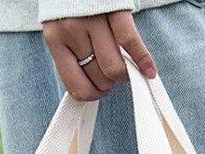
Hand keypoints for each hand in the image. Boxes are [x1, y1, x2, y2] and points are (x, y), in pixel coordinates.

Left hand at [42, 12, 156, 101]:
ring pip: (114, 68)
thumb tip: (94, 89)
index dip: (93, 94)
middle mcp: (72, 31)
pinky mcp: (114, 9)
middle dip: (110, 81)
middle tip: (111, 71)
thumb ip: (71, 56)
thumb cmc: (69, 7)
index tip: (100, 89)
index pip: (78, 87)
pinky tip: (149, 72)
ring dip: (123, 74)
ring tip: (124, 65)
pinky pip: (131, 43)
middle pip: (100, 78)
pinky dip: (143, 60)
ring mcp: (94, 20)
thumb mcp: (60, 32)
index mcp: (55, 41)